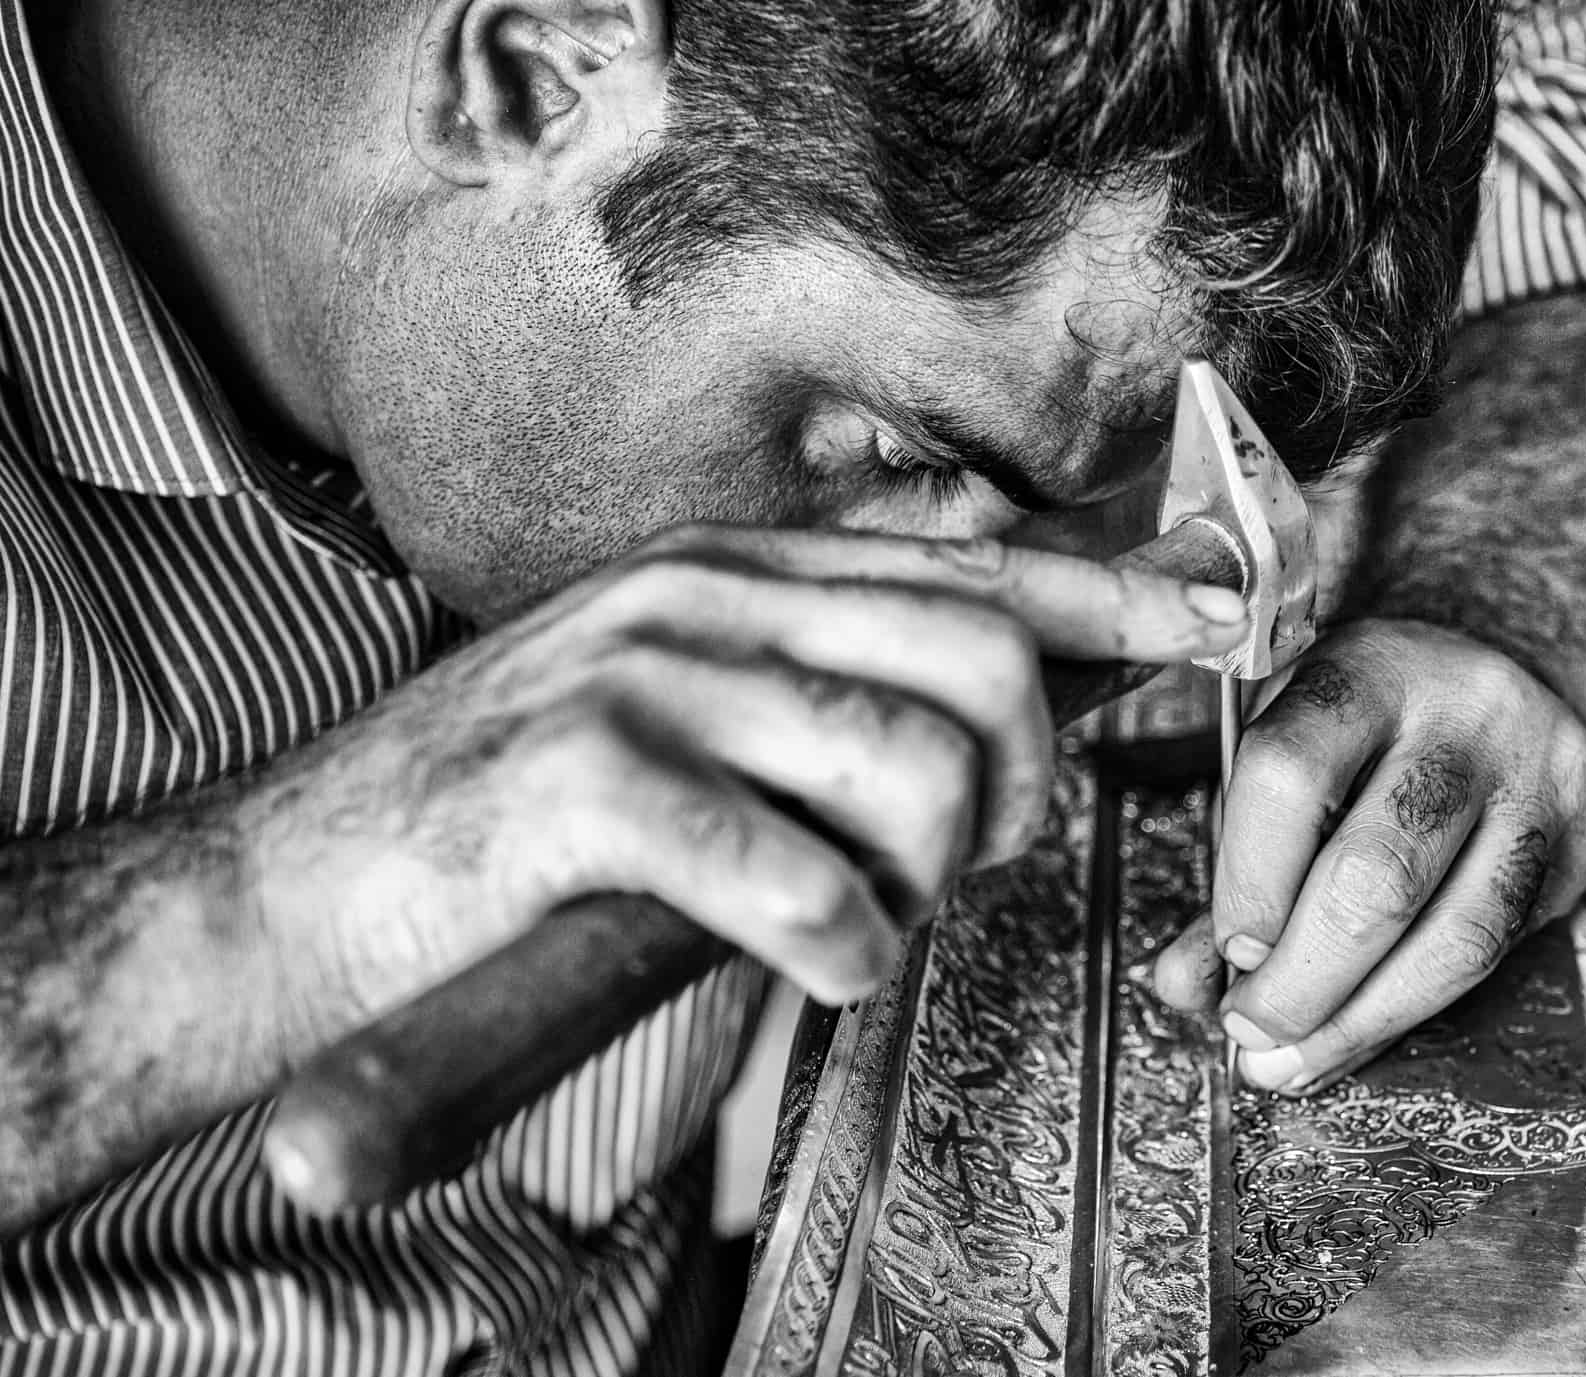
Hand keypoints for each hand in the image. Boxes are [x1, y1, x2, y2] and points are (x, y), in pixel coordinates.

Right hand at [241, 523, 1247, 1045]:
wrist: (282, 895)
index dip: (1111, 596)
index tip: (1220, 616)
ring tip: (854, 927)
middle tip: (957, 869)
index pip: (967, 566)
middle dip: (1019, 788)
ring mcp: (641, 678)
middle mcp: (699, 597)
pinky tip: (806, 964)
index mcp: (731, 577)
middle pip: (979, 656)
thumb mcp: (675, 731)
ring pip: (912, 764)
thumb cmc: (507, 836)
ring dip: (923, 882)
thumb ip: (814, 712)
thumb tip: (984, 749)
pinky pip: (800, 875)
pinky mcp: (584, 787)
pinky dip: (839, 946)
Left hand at [1153, 618, 1585, 1092]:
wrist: (1501, 648)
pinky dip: (1424, 1007)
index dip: (1251, 880)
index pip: (1291, 773)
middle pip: (1381, 872)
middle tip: (1251, 1033)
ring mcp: (1542, 772)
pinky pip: (1508, 946)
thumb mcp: (1283, 749)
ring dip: (1366, 1019)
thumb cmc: (1367, 719)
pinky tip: (1365, 1029)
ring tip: (1297, 1060)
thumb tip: (1185, 986)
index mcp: (1362, 669)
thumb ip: (1233, 865)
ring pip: (1462, 932)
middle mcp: (1464, 711)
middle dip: (1306, 979)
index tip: (1230, 952)